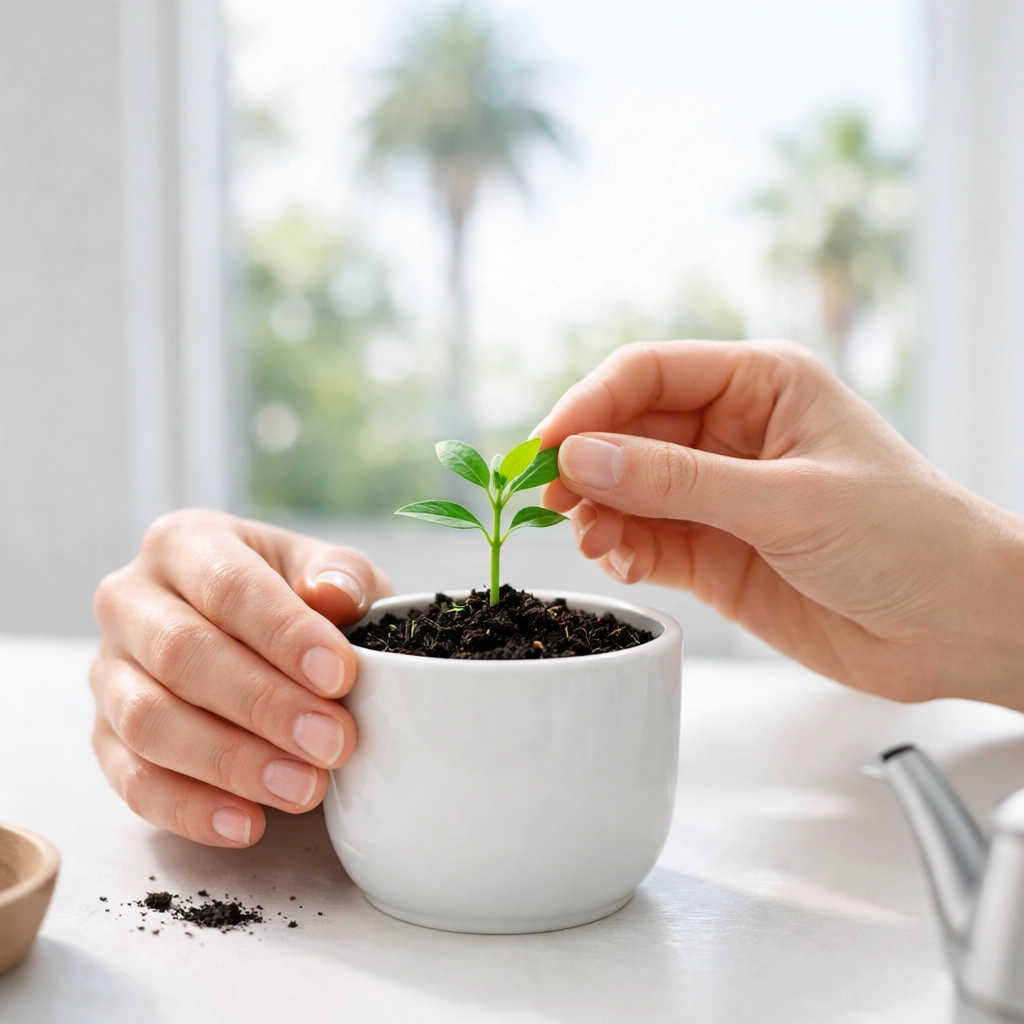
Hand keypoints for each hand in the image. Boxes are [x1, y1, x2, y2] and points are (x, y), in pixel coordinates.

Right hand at [90, 510, 391, 845]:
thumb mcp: (327, 571)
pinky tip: (248, 825)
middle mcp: (130, 601)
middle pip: (183, 655)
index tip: (339, 676)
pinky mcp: (104, 737)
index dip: (284, 634)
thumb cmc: (295, 595)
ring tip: (305, 789)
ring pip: (149, 722)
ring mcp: (108, 673)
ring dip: (230, 763)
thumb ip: (340, 576)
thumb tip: (333, 595)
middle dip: (263, 705)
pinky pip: (132, 781)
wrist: (254, 634)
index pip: (230, 586)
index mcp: (185, 544)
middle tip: (333, 743)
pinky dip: (190, 809)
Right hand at [537, 341, 1023, 708]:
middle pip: (627, 431)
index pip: (649, 373)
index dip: (590, 404)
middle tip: (551, 501)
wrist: (958, 626)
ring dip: (598, 511)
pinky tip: (618, 561)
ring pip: (627, 488)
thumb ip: (678, 482)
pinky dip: (621, 548)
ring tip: (594, 540)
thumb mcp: (788, 500)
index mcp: (760, 385)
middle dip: (586, 464)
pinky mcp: (714, 552)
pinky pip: (645, 539)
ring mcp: (719, 495)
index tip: (548, 447)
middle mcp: (732, 433)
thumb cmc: (908, 538)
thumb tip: (581, 457)